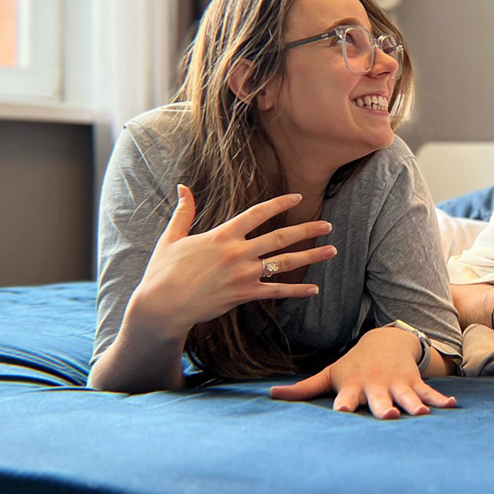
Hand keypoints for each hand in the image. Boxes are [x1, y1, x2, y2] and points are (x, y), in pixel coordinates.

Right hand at [128, 185, 335, 337]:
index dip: (279, 204)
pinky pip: (276, 291)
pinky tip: (314, 289)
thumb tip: (183, 187)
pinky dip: (296, 291)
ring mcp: (243, 274)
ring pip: (284, 263)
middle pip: (280, 237)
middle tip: (328, 225)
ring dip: (311, 256)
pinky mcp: (243, 294)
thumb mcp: (171, 238)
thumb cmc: (164, 272)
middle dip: (307, 230)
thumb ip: (183, 212)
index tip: (297, 197)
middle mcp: (237, 252)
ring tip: (332, 250)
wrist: (162, 306)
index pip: (257, 213)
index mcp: (222, 235)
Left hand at [269, 327, 456, 418]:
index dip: (344, 403)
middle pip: (379, 397)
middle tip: (387, 414)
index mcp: (354, 386)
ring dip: (414, 404)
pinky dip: (441, 399)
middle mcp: (376, 385)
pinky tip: (453, 406)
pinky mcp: (414, 382)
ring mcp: (397, 383)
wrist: (386, 341)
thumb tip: (270, 395)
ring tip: (421, 414)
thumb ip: (304, 389)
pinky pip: (429, 392)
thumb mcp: (330, 374)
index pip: (347, 396)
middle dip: (384, 405)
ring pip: (406, 395)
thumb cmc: (353, 365)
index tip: (342, 411)